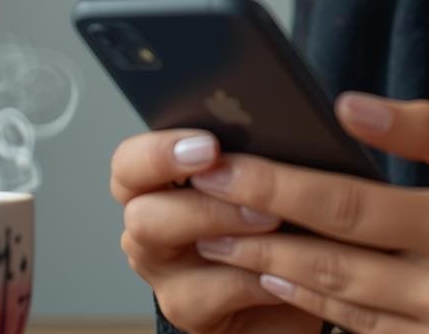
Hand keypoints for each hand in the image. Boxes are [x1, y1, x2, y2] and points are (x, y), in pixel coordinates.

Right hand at [110, 129, 324, 333]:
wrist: (297, 284)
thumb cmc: (277, 220)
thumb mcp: (262, 174)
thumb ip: (251, 149)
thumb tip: (272, 117)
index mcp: (159, 185)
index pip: (130, 163)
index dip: (159, 153)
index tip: (208, 147)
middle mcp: (151, 228)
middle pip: (141, 213)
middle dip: (202, 202)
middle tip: (251, 192)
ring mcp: (166, 274)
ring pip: (170, 255)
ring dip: (225, 231)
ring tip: (275, 220)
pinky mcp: (190, 311)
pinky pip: (212, 293)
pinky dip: (252, 276)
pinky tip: (285, 263)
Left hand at [188, 94, 428, 333]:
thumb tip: (350, 106)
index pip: (348, 206)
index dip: (277, 187)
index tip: (223, 166)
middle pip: (329, 262)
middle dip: (256, 232)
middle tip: (200, 206)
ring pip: (339, 305)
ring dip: (274, 272)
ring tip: (222, 239)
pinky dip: (320, 306)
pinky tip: (282, 278)